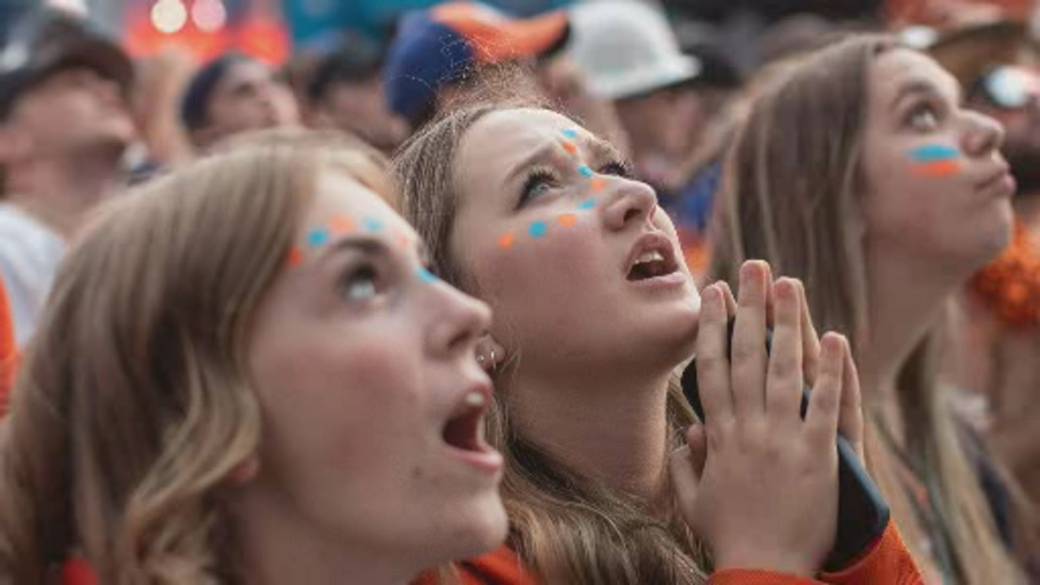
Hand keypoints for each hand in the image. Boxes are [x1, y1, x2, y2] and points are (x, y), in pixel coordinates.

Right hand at [670, 260, 857, 575]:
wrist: (763, 568)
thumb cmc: (729, 535)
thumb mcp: (695, 499)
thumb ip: (686, 462)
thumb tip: (686, 429)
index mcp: (719, 435)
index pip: (713, 368)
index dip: (714, 327)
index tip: (714, 292)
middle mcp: (748, 428)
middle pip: (746, 356)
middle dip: (749, 308)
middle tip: (753, 267)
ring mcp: (783, 439)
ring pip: (783, 369)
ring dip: (787, 323)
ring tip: (790, 284)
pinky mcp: (817, 455)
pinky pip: (825, 405)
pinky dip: (831, 371)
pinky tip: (835, 336)